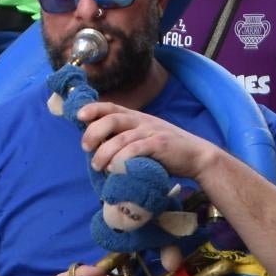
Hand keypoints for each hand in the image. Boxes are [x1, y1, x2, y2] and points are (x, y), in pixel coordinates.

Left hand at [76, 100, 216, 184]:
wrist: (197, 156)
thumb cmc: (166, 151)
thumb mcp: (144, 137)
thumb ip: (125, 138)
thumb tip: (98, 147)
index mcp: (136, 117)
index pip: (111, 107)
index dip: (94, 109)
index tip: (79, 115)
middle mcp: (142, 121)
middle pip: (112, 119)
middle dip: (94, 132)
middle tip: (86, 147)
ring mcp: (152, 132)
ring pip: (121, 138)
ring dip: (105, 152)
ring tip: (97, 166)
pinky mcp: (160, 145)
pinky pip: (137, 150)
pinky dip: (123, 159)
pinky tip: (116, 168)